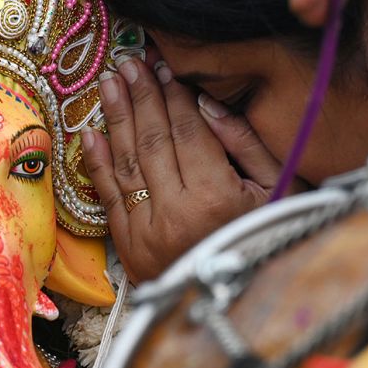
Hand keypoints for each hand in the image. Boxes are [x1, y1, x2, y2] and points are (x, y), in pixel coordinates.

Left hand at [81, 56, 299, 281]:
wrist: (243, 304)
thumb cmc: (266, 239)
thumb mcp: (277, 190)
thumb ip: (245, 144)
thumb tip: (205, 105)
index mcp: (215, 196)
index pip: (187, 131)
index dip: (172, 95)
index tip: (162, 67)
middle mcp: (175, 212)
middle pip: (152, 140)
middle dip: (139, 97)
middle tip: (128, 63)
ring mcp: (146, 232)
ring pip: (126, 163)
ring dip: (115, 118)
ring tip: (108, 84)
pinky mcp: (129, 248)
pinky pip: (107, 196)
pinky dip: (97, 162)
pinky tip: (90, 132)